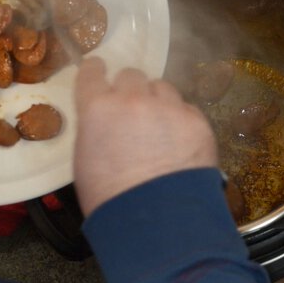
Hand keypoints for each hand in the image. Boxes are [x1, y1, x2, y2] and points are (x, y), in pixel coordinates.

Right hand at [73, 57, 217, 216]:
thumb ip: (97, 129)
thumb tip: (108, 124)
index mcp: (97, 109)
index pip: (92, 74)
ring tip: (160, 124)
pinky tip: (180, 140)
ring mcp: (169, 108)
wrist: (157, 216)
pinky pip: (187, 108)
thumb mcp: (86, 160)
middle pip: (132, 75)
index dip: (96, 69)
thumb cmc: (111, 198)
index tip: (99, 67)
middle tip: (133, 105)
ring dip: (158, 100)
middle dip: (131, 88)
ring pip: (163, 87)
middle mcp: (133, 100)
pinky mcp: (197, 120)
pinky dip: (182, 119)